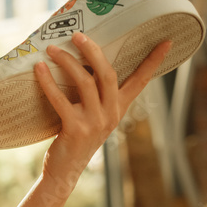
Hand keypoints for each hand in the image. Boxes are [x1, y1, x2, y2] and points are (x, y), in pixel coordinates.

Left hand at [35, 32, 171, 180]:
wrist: (64, 171)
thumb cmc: (76, 138)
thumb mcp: (93, 116)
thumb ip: (94, 95)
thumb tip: (83, 62)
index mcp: (119, 109)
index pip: (141, 81)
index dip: (153, 61)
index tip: (167, 41)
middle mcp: (111, 114)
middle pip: (108, 74)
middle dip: (93, 51)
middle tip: (78, 35)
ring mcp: (95, 122)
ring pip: (85, 81)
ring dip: (67, 61)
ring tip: (52, 49)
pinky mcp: (76, 129)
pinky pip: (61, 99)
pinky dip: (48, 81)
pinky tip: (39, 68)